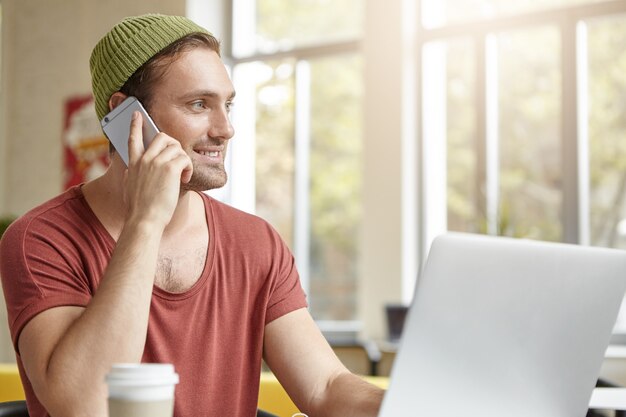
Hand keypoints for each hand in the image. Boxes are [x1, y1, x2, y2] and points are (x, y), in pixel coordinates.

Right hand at [123, 111, 192, 228]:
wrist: (144, 220)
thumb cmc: (139, 210)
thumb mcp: (128, 188)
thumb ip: (129, 176)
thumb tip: (129, 171)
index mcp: (133, 163)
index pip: (133, 138)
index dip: (135, 125)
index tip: (137, 114)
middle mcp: (144, 159)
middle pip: (162, 137)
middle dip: (175, 145)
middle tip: (179, 160)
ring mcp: (156, 162)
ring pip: (177, 147)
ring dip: (183, 160)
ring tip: (182, 175)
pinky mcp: (169, 168)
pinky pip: (185, 159)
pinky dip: (188, 169)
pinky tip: (185, 179)